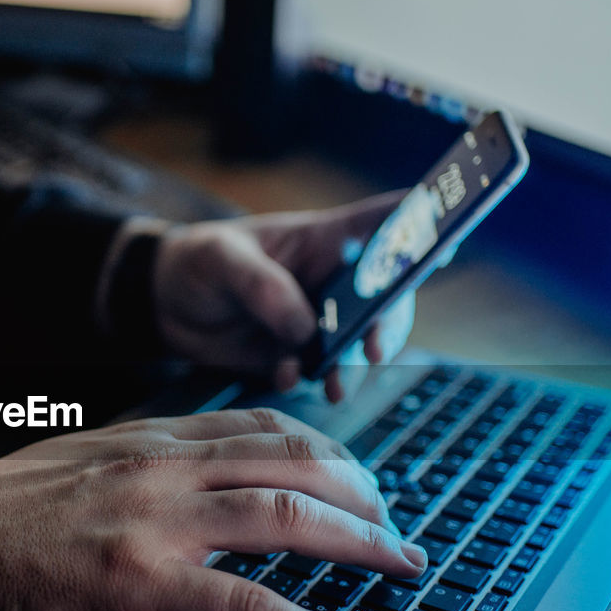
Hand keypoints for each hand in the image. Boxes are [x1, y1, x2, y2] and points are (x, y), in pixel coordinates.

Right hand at [0, 408, 425, 610]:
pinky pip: (249, 605)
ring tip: (404, 565)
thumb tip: (185, 482)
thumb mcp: (80, 461)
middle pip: (293, 461)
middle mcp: (166, 465)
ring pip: (287, 518)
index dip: (325, 446)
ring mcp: (159, 520)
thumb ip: (141, 464)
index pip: (262, 423)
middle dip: (362, 489)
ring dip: (359, 543)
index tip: (355, 470)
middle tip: (396, 520)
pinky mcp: (146, 581)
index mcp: (152, 435)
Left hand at [151, 191, 414, 400]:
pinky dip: (309, 379)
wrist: (161, 305)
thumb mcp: (223, 260)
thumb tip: (304, 329)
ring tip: (336, 386)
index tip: (448, 243)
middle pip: (385, 298)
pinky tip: (286, 376)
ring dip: (352, 365)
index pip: (382, 224)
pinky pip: (318, 371)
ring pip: (357, 343)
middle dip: (387, 325)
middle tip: (373, 352)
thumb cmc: (197, 261)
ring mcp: (316, 319)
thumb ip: (264, 287)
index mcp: (322, 239)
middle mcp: (330, 279)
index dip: (421, 227)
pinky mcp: (296, 353)